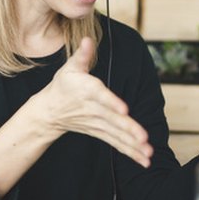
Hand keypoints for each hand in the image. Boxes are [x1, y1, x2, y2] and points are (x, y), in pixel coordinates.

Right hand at [36, 37, 152, 166]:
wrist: (50, 111)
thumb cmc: (63, 86)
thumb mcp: (70, 68)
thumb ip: (82, 55)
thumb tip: (89, 39)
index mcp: (88, 91)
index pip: (101, 97)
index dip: (112, 103)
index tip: (124, 110)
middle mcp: (94, 110)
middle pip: (113, 120)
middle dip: (129, 130)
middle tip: (144, 138)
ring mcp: (97, 124)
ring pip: (117, 136)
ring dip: (133, 146)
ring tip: (148, 154)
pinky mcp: (100, 133)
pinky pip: (116, 144)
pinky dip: (130, 153)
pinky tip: (144, 160)